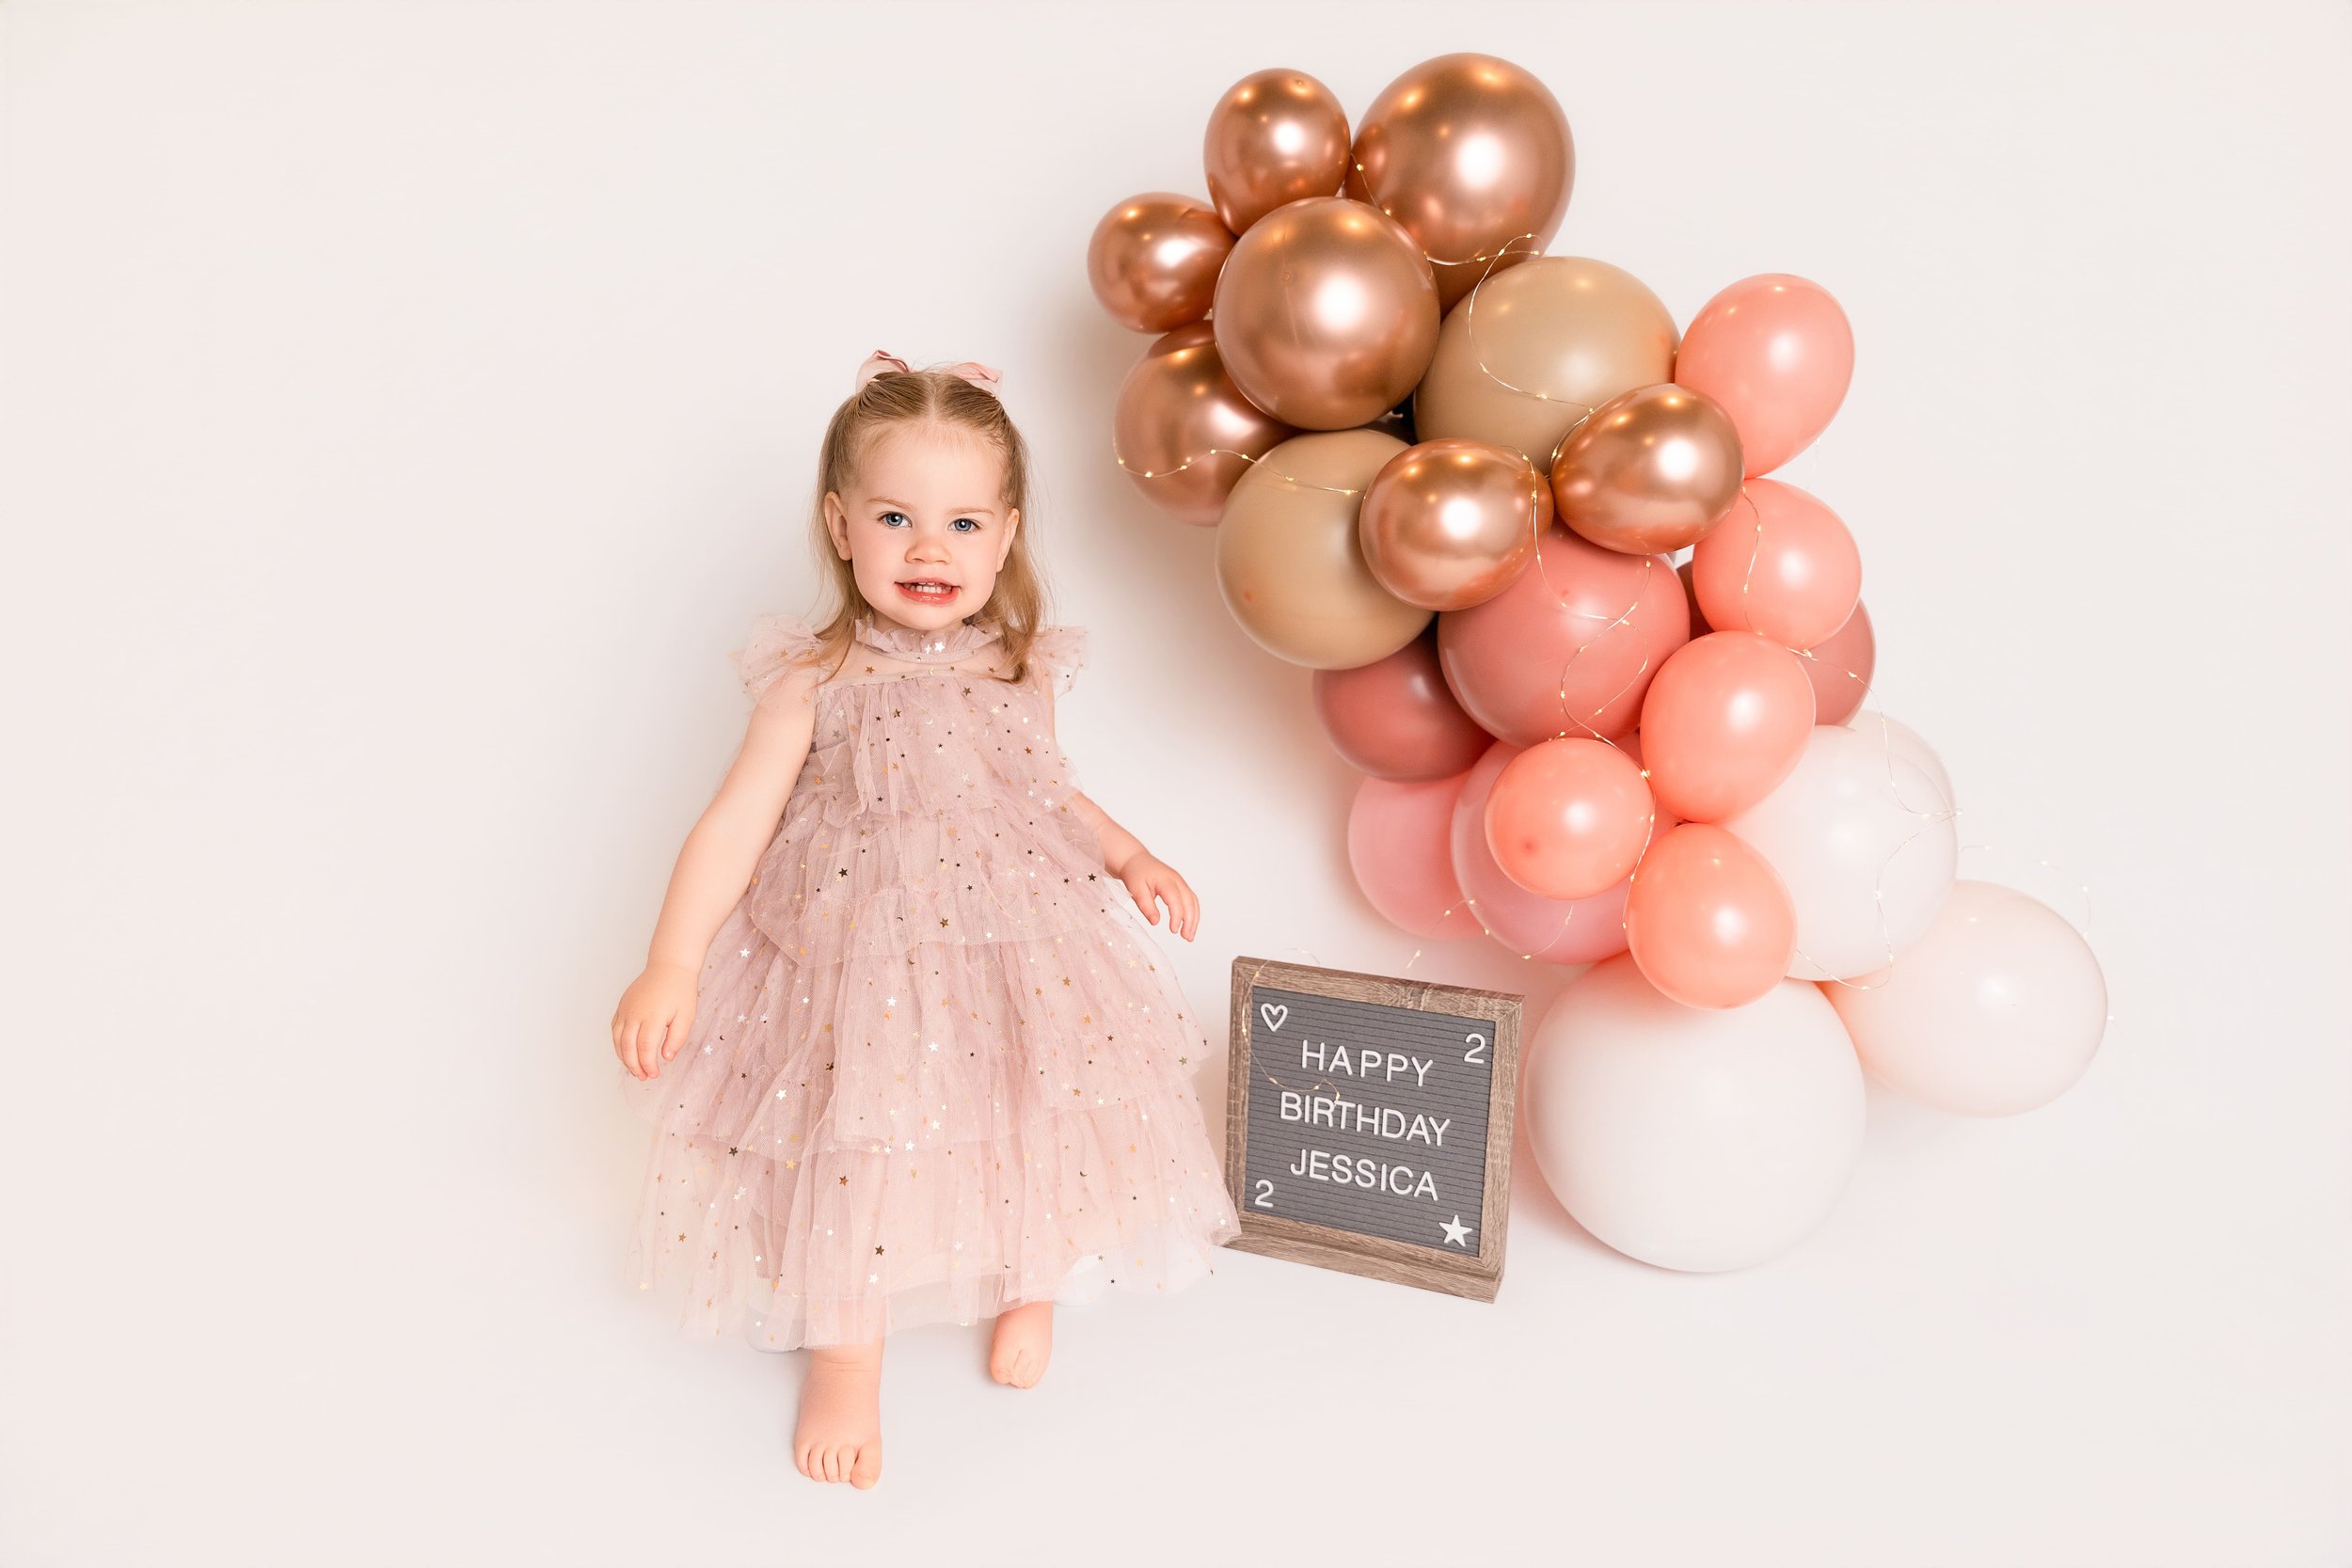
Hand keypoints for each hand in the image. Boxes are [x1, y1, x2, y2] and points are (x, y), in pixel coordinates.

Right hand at [613, 961, 698, 1079]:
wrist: (669, 967)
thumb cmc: (680, 991)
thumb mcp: (687, 1015)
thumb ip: (677, 1038)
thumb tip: (666, 1058)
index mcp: (652, 1016)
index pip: (645, 1048)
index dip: (648, 1065)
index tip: (654, 1074)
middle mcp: (634, 1013)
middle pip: (627, 1047)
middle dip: (634, 1066)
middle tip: (643, 1077)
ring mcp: (625, 1009)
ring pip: (617, 1039)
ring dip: (624, 1057)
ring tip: (634, 1069)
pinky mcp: (622, 1006)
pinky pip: (614, 1029)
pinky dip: (618, 1043)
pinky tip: (626, 1052)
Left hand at [1117, 853, 1198, 940]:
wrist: (1135, 860)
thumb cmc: (1135, 874)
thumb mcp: (1136, 890)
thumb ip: (1146, 906)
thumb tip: (1156, 922)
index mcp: (1166, 880)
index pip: (1176, 900)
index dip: (1177, 917)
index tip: (1174, 930)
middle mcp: (1177, 880)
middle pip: (1189, 901)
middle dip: (1190, 921)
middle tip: (1187, 937)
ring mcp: (1180, 882)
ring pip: (1193, 901)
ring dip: (1194, 919)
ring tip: (1189, 936)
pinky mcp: (1180, 885)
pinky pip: (1191, 899)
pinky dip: (1192, 913)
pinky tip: (1189, 924)